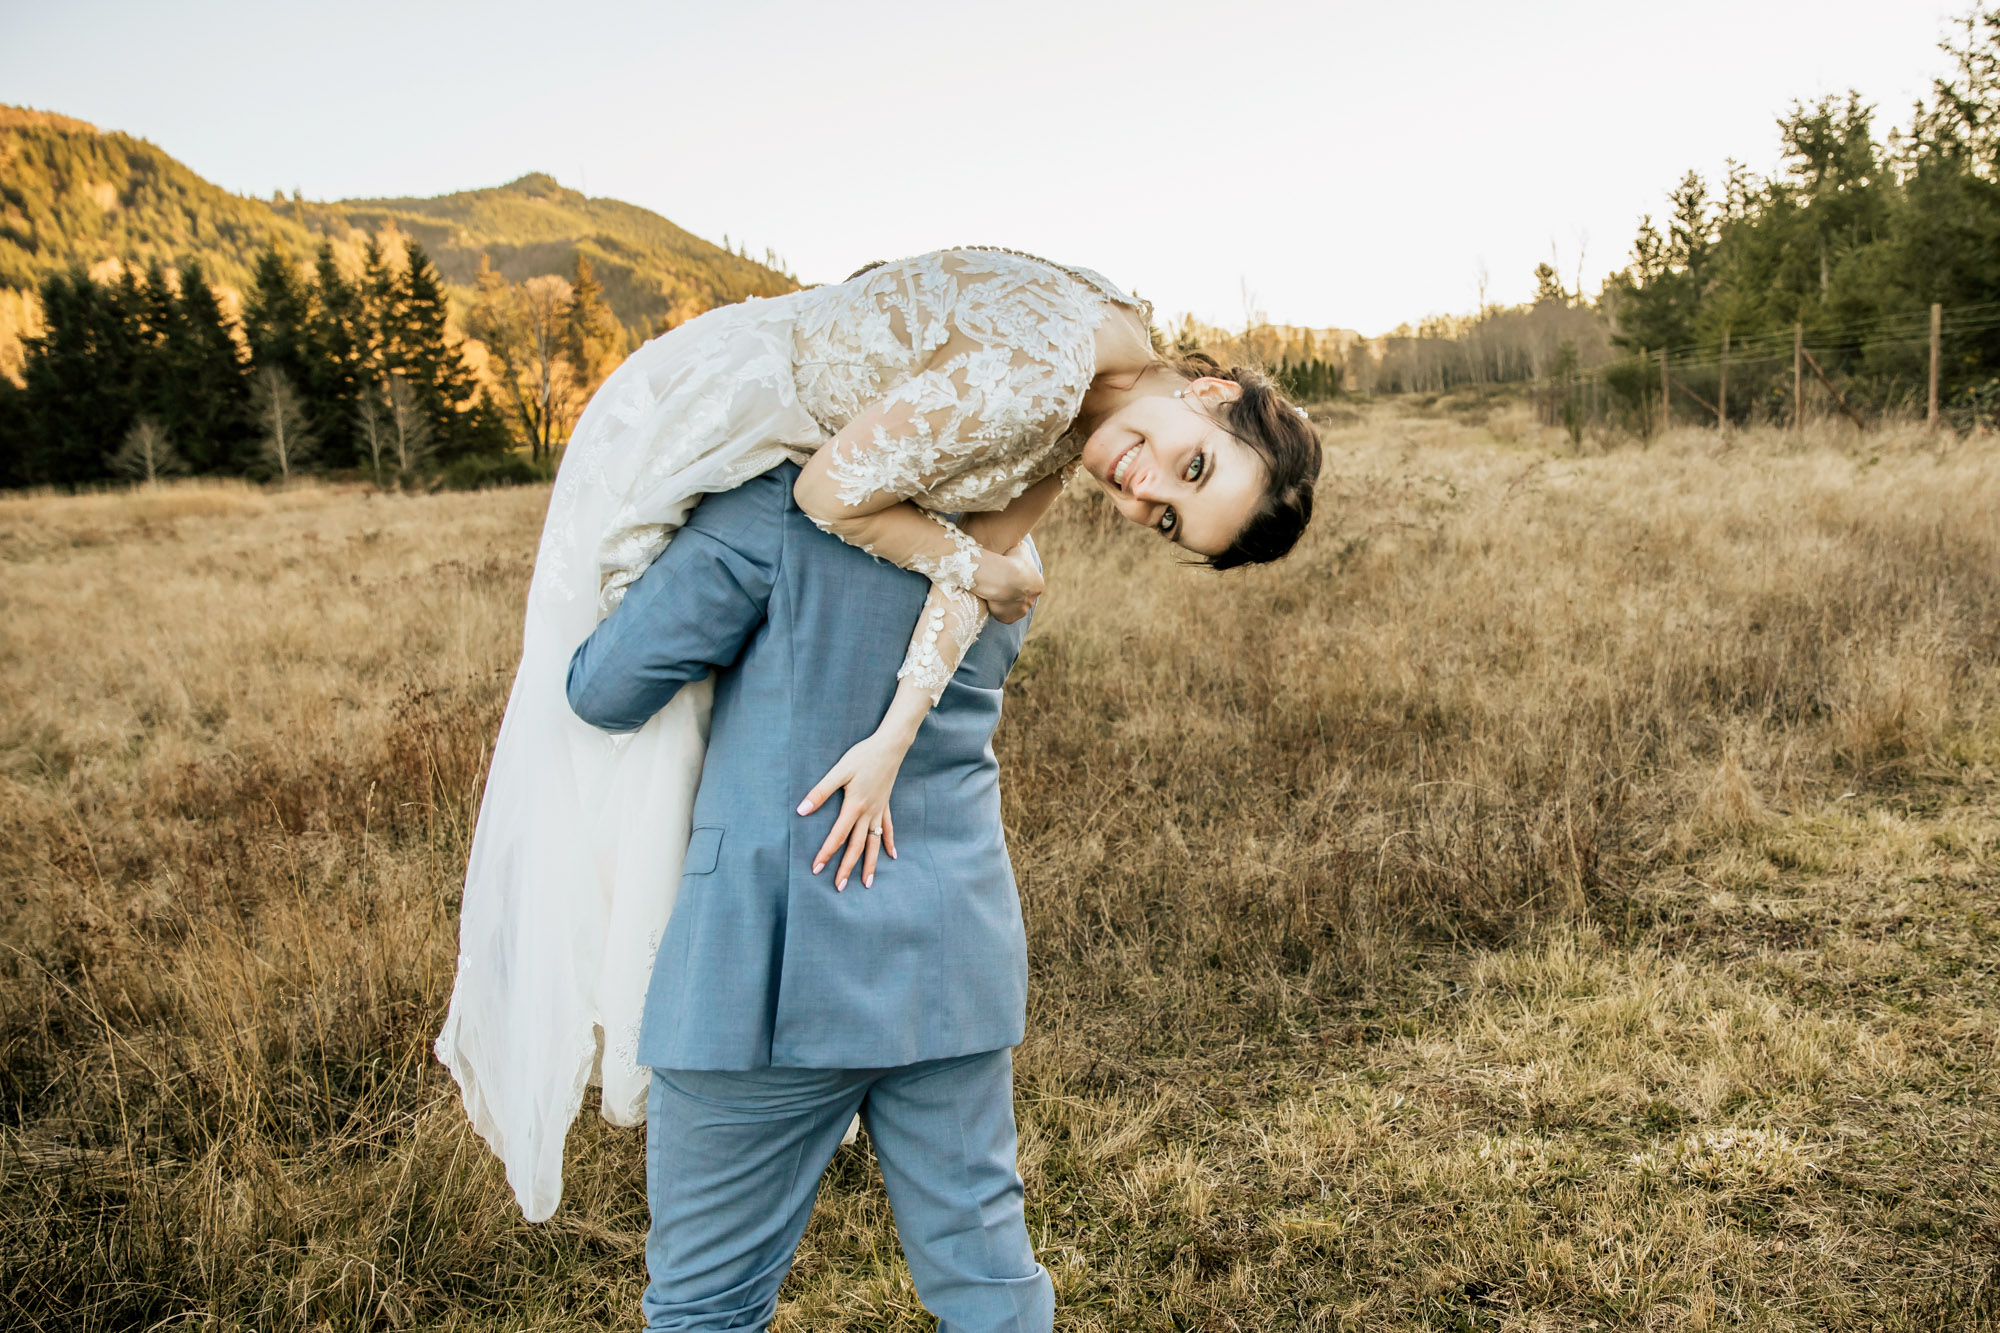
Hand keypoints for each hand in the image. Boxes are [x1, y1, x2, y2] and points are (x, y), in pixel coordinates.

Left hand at [797, 727, 907, 889]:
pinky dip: (889, 843)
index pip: (837, 836)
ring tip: (866, 883)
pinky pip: (888, 829)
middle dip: (847, 868)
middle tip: (839, 887)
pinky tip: (892, 856)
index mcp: (854, 807)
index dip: (826, 853)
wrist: (891, 746)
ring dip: (869, 864)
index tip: (817, 870)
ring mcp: (879, 811)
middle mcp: (868, 813)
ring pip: (874, 844)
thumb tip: (801, 810)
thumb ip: (820, 792)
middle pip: (856, 847)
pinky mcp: (886, 805)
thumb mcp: (839, 771)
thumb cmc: (863, 756)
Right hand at [973, 542, 1042, 623]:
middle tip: (1000, 584)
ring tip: (993, 593)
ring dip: (1004, 602)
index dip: (1017, 579)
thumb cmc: (1011, 560)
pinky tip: (990, 601)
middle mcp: (1031, 600)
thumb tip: (1020, 545)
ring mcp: (1020, 611)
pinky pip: (1003, 615)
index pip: (1028, 584)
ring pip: (1012, 607)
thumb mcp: (1020, 548)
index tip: (1006, 574)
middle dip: (1012, 592)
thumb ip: (1022, 549)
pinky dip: (997, 610)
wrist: (1002, 576)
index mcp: (1037, 585)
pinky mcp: (1009, 618)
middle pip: (1021, 597)